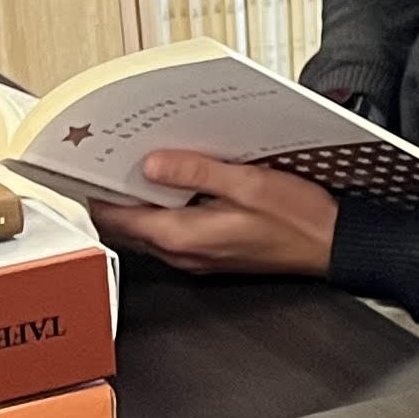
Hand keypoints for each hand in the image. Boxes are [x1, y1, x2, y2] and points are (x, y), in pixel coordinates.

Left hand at [86, 150, 339, 277]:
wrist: (334, 246)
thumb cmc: (299, 220)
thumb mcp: (249, 185)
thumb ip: (197, 173)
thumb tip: (154, 165)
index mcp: (184, 236)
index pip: (118, 217)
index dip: (97, 191)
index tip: (85, 166)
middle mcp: (184, 253)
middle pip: (127, 225)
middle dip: (114, 194)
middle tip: (108, 160)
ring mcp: (198, 257)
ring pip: (149, 229)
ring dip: (139, 201)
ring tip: (139, 166)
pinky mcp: (212, 253)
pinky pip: (172, 231)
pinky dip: (163, 210)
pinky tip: (177, 186)